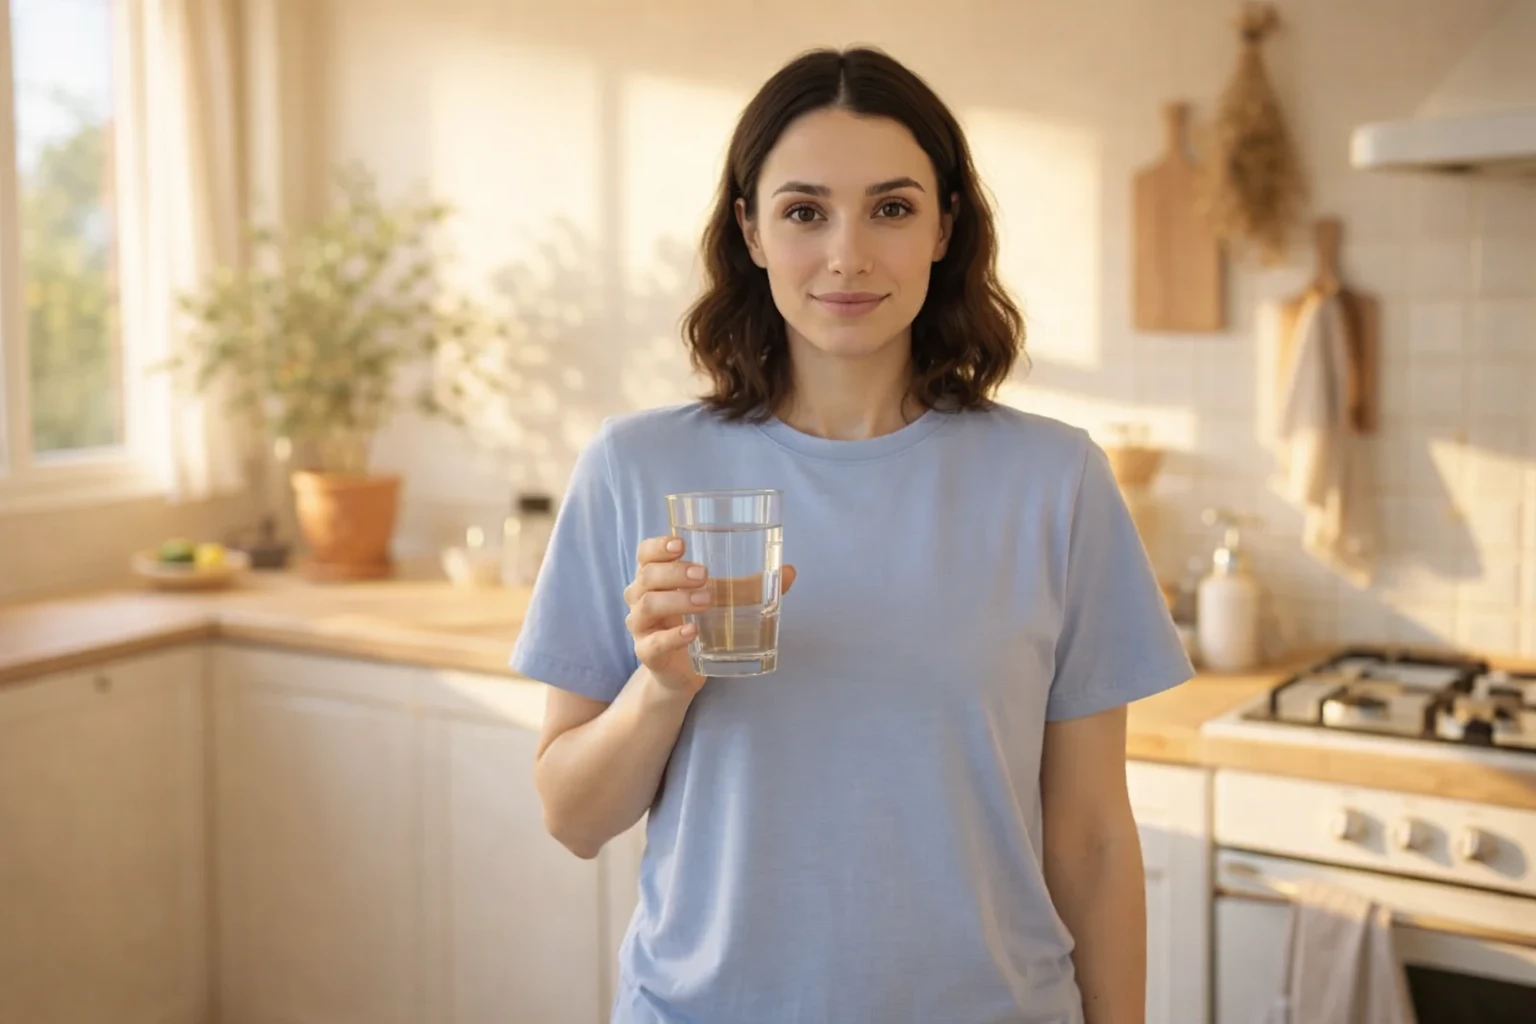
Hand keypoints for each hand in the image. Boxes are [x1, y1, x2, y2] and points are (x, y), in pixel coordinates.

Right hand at [623, 536, 796, 696]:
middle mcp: (641, 599)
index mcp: (655, 578)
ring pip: (647, 606)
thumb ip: (751, 585)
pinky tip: (691, 631)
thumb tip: (790, 571)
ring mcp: (642, 627)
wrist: (683, 671)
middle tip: (704, 574)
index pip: (645, 554)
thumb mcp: (723, 600)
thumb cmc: (698, 623)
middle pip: (646, 576)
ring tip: (706, 600)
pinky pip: (653, 643)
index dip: (657, 546)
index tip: (680, 544)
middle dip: (674, 572)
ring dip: (676, 599)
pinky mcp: (648, 653)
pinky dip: (672, 636)